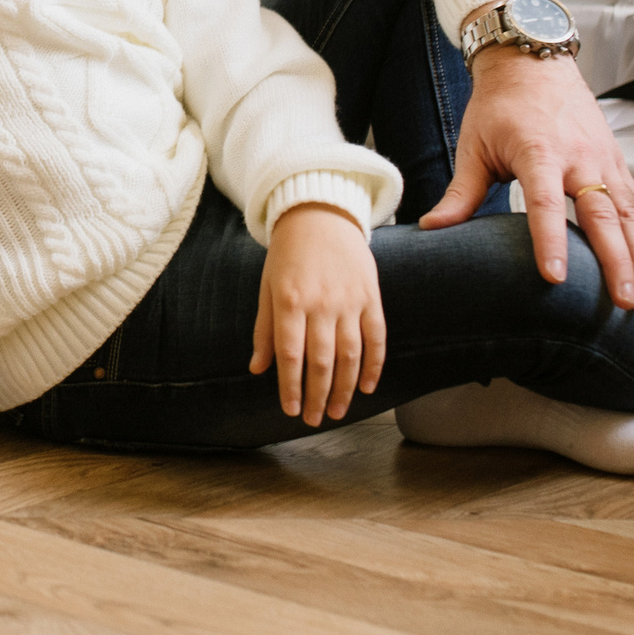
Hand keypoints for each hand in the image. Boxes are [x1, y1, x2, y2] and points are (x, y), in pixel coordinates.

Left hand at [250, 203, 384, 425]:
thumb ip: (264, 329)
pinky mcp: (371, 297)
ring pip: (351, 355)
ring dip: (345, 388)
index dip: (290, 386)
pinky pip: (376, 337)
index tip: (290, 410)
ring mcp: (350, 300)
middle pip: (322, 361)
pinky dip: (374, 365)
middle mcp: (321, 303)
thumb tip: (258, 369)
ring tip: (338, 411)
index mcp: (290, 301)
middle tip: (314, 419)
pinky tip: (366, 387)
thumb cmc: (288, 255)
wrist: (321, 215)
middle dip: (318, 396)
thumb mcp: (267, 287)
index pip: (290, 355)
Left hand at [419, 46, 633, 307]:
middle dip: (615, 261)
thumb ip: (460, 192)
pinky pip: (633, 203)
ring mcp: (603, 158)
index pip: (545, 203)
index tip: (555, 278)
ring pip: (628, 213)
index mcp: (538, 151)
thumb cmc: (499, 106)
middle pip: (603, 215)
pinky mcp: (616, 160)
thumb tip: (432, 228)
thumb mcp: (474, 146)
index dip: (550, 241)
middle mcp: (579, 156)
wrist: (533, 62)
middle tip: (621, 303)